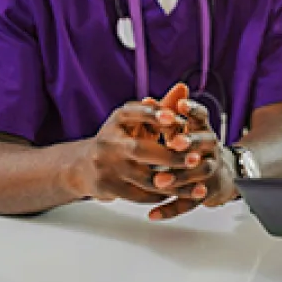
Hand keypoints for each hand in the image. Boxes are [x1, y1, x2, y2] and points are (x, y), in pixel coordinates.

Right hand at [69, 86, 196, 204]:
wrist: (85, 166)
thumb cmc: (123, 138)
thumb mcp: (139, 120)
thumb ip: (163, 106)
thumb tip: (184, 87)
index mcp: (118, 119)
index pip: (135, 112)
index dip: (154, 115)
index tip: (176, 119)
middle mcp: (109, 140)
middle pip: (140, 149)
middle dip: (171, 156)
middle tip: (195, 159)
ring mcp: (106, 165)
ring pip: (144, 178)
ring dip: (173, 182)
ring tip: (197, 185)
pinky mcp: (107, 186)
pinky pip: (139, 195)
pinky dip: (161, 195)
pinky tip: (179, 193)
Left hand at [147, 87, 237, 219]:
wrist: (225, 175)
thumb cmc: (196, 149)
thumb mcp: (186, 131)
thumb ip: (167, 117)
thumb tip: (147, 100)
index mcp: (203, 130)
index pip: (202, 116)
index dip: (192, 110)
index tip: (181, 105)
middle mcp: (211, 148)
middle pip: (206, 143)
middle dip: (190, 142)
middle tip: (174, 143)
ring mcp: (211, 170)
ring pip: (200, 173)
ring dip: (180, 177)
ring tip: (160, 180)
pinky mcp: (207, 192)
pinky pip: (191, 202)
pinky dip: (172, 209)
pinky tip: (153, 214)